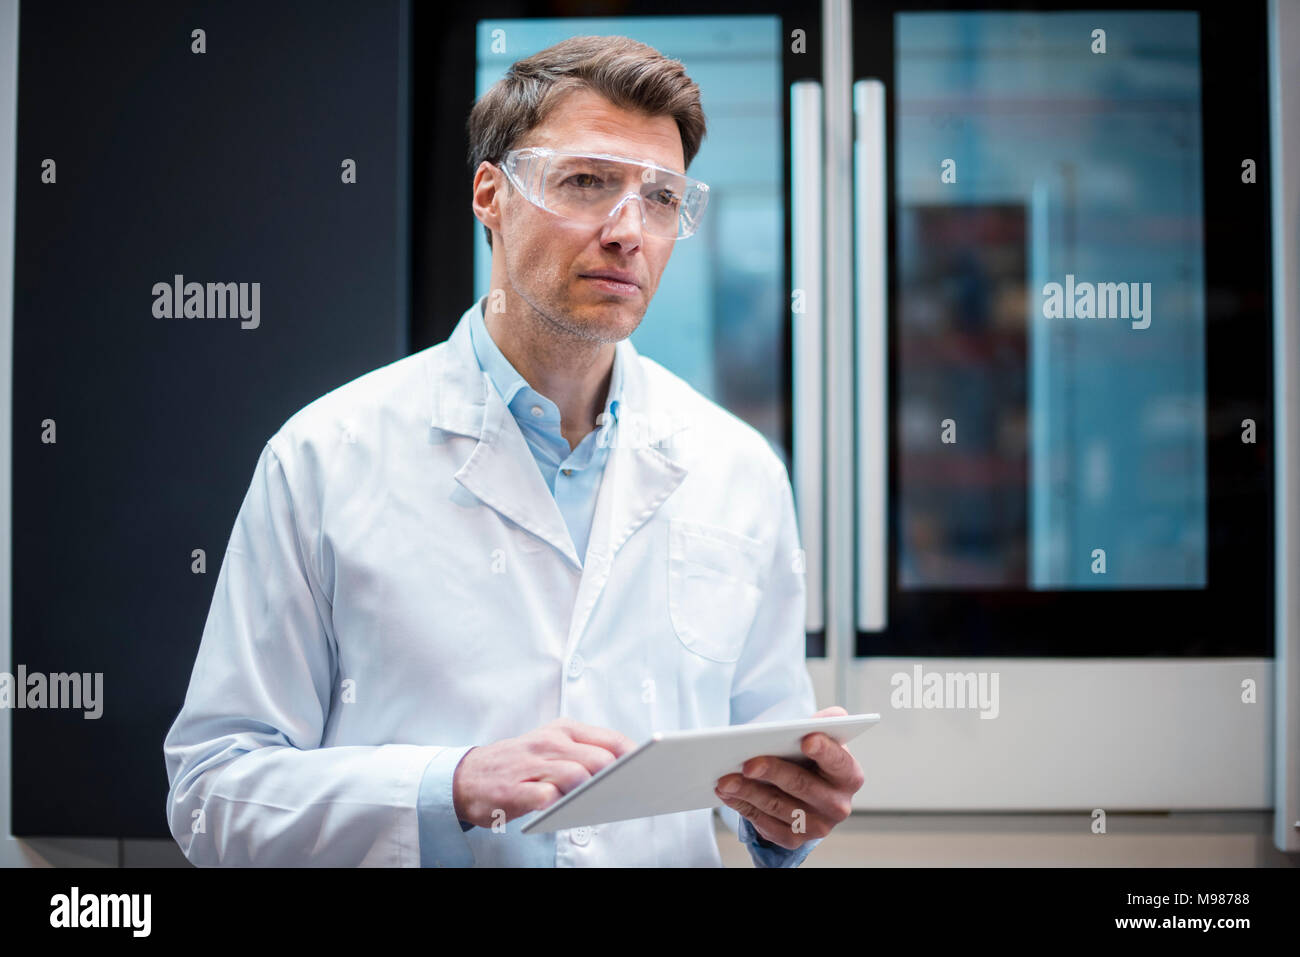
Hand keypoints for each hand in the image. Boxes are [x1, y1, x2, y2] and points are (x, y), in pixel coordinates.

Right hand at [452, 717, 635, 828]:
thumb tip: (627, 770)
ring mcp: (532, 765)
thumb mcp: (552, 746)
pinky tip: (563, 809)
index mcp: (564, 730)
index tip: (652, 770)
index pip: (610, 740)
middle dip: (616, 778)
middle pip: (599, 759)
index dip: (634, 758)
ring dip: (590, 791)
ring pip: (576, 775)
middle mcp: (550, 743)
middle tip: (627, 792)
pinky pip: (546, 797)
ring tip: (598, 802)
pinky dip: (558, 804)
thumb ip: (586, 753)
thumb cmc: (520, 763)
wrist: (467, 776)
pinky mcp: (514, 790)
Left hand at [713, 705, 863, 850]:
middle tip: (747, 763)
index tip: (806, 739)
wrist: (802, 789)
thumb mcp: (820, 737)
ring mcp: (816, 826)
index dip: (824, 751)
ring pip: (777, 806)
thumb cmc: (810, 759)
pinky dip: (742, 806)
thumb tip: (834, 715)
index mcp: (849, 776)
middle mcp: (837, 805)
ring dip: (748, 792)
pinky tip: (727, 793)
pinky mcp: (793, 839)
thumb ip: (827, 723)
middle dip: (772, 772)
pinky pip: (764, 824)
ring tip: (725, 779)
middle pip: (802, 786)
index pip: (839, 762)